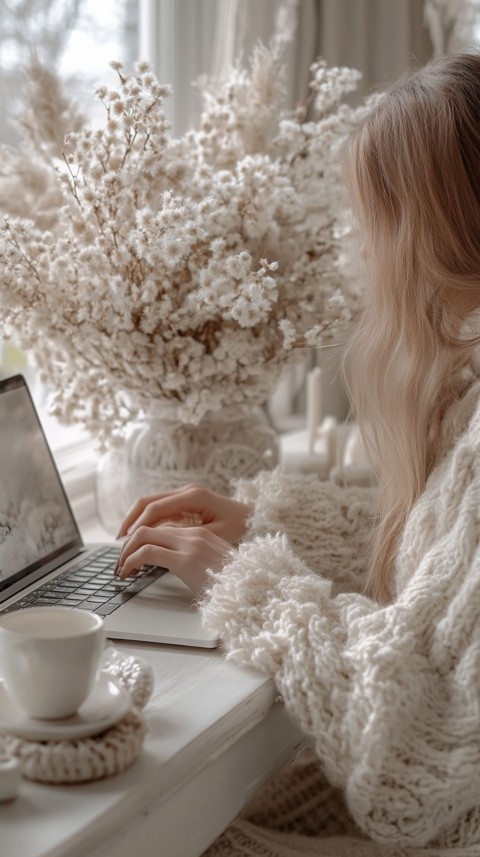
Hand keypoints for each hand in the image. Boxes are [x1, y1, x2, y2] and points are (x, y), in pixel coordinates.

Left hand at [115, 524, 230, 593]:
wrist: (255, 590)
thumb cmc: (236, 586)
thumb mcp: (214, 568)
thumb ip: (195, 561)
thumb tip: (176, 569)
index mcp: (202, 534)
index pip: (162, 529)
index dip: (142, 542)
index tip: (132, 558)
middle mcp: (194, 534)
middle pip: (148, 528)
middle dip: (127, 545)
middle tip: (119, 563)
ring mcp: (189, 545)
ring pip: (142, 535)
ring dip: (125, 553)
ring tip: (120, 570)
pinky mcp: (184, 560)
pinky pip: (146, 553)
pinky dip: (130, 562)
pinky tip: (127, 574)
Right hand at [116, 483, 251, 545]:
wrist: (255, 518)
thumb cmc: (240, 527)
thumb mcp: (216, 534)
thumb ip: (189, 535)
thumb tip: (161, 541)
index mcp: (193, 496)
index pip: (155, 509)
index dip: (137, 526)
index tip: (126, 542)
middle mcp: (186, 491)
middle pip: (147, 502)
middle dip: (129, 521)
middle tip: (118, 542)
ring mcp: (184, 496)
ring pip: (150, 505)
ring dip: (135, 521)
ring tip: (124, 541)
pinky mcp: (184, 504)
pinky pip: (159, 511)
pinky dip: (146, 523)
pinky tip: (139, 538)